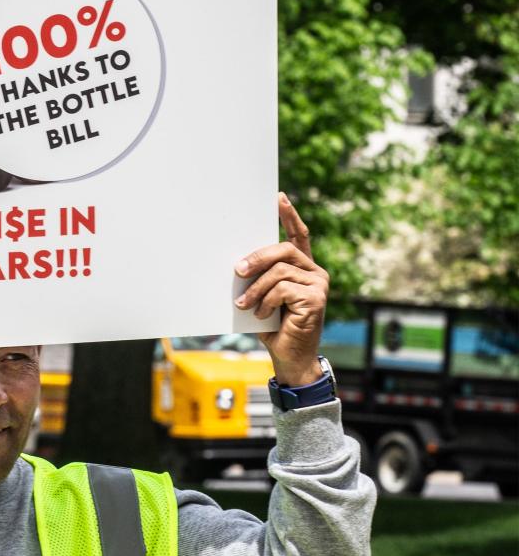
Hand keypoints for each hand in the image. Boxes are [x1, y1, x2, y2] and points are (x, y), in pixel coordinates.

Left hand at [234, 193, 328, 385]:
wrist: (289, 357)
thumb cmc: (273, 327)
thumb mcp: (262, 296)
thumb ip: (259, 277)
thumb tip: (238, 262)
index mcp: (303, 269)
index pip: (299, 235)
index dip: (289, 215)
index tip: (278, 197)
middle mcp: (315, 273)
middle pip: (283, 249)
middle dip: (257, 257)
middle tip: (237, 270)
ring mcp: (319, 285)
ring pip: (279, 270)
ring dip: (256, 289)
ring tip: (244, 304)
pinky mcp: (317, 298)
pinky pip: (282, 289)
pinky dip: (266, 301)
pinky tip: (262, 315)